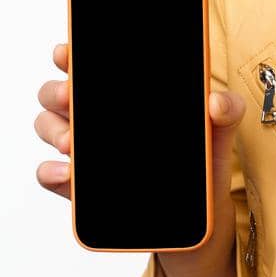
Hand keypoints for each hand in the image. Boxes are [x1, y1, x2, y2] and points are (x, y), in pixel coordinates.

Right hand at [33, 42, 248, 256]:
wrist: (198, 224)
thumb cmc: (202, 165)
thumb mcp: (218, 134)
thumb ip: (226, 112)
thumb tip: (217, 102)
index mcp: (127, 97)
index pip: (90, 67)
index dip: (72, 56)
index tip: (66, 52)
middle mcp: (99, 119)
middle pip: (58, 94)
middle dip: (56, 91)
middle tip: (70, 96)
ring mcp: (86, 153)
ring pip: (49, 128)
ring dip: (54, 130)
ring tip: (72, 143)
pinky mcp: (81, 189)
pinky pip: (51, 176)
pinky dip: (51, 173)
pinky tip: (67, 174)